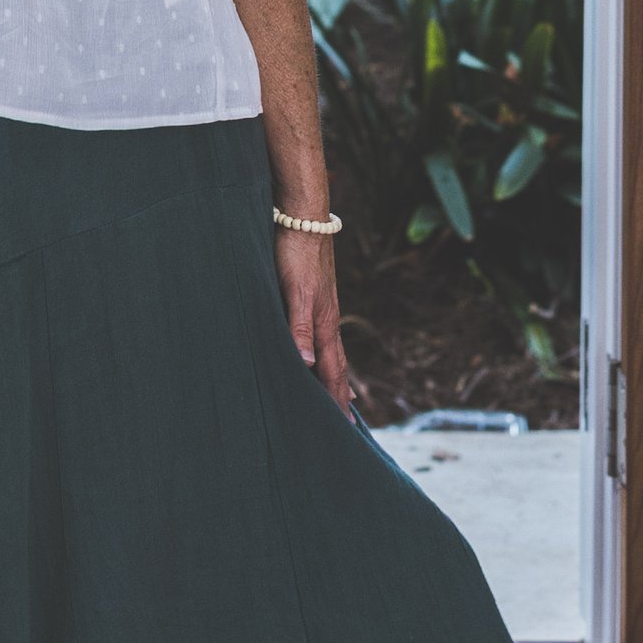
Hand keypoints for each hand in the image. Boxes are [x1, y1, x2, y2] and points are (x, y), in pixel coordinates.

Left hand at [274, 227, 354, 412]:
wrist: (303, 216)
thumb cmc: (295, 252)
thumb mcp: (294, 291)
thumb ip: (298, 327)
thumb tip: (308, 365)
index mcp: (324, 322)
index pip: (333, 370)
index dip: (336, 398)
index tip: (345, 427)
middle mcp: (328, 318)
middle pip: (338, 364)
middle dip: (341, 394)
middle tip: (348, 423)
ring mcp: (323, 306)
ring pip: (332, 349)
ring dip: (337, 374)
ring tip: (342, 393)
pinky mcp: (315, 295)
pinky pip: (323, 333)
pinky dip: (327, 351)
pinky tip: (322, 349)